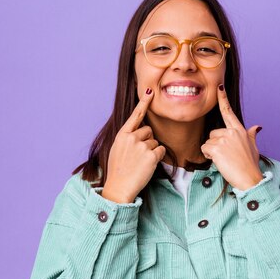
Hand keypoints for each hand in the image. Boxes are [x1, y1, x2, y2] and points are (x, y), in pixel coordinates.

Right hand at [101, 88, 165, 202]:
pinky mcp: (151, 155)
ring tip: (140, 163)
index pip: (135, 115)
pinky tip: (147, 166)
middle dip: (147, 141)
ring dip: (151, 151)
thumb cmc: (118, 170)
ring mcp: (141, 146)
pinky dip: (157, 158)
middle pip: (149, 131)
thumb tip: (142, 131)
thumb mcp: (118, 149)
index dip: (144, 102)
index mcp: (122, 135)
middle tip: (138, 156)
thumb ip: (128, 138)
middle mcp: (131, 137)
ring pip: (155, 142)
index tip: (150, 91)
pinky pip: (161, 151)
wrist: (118, 187)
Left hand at [200, 84, 263, 190]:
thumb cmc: (251, 166)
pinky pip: (205, 149)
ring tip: (225, 160)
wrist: (250, 179)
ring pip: (208, 142)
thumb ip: (252, 135)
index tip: (219, 87)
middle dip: (215, 144)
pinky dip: (209, 157)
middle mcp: (232, 132)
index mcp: (240, 130)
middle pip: (213, 133)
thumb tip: (257, 127)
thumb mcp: (253, 148)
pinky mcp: (217, 148)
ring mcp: (225, 139)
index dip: (223, 99)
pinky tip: (220, 162)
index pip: (229, 112)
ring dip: (212, 152)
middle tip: (226, 156)